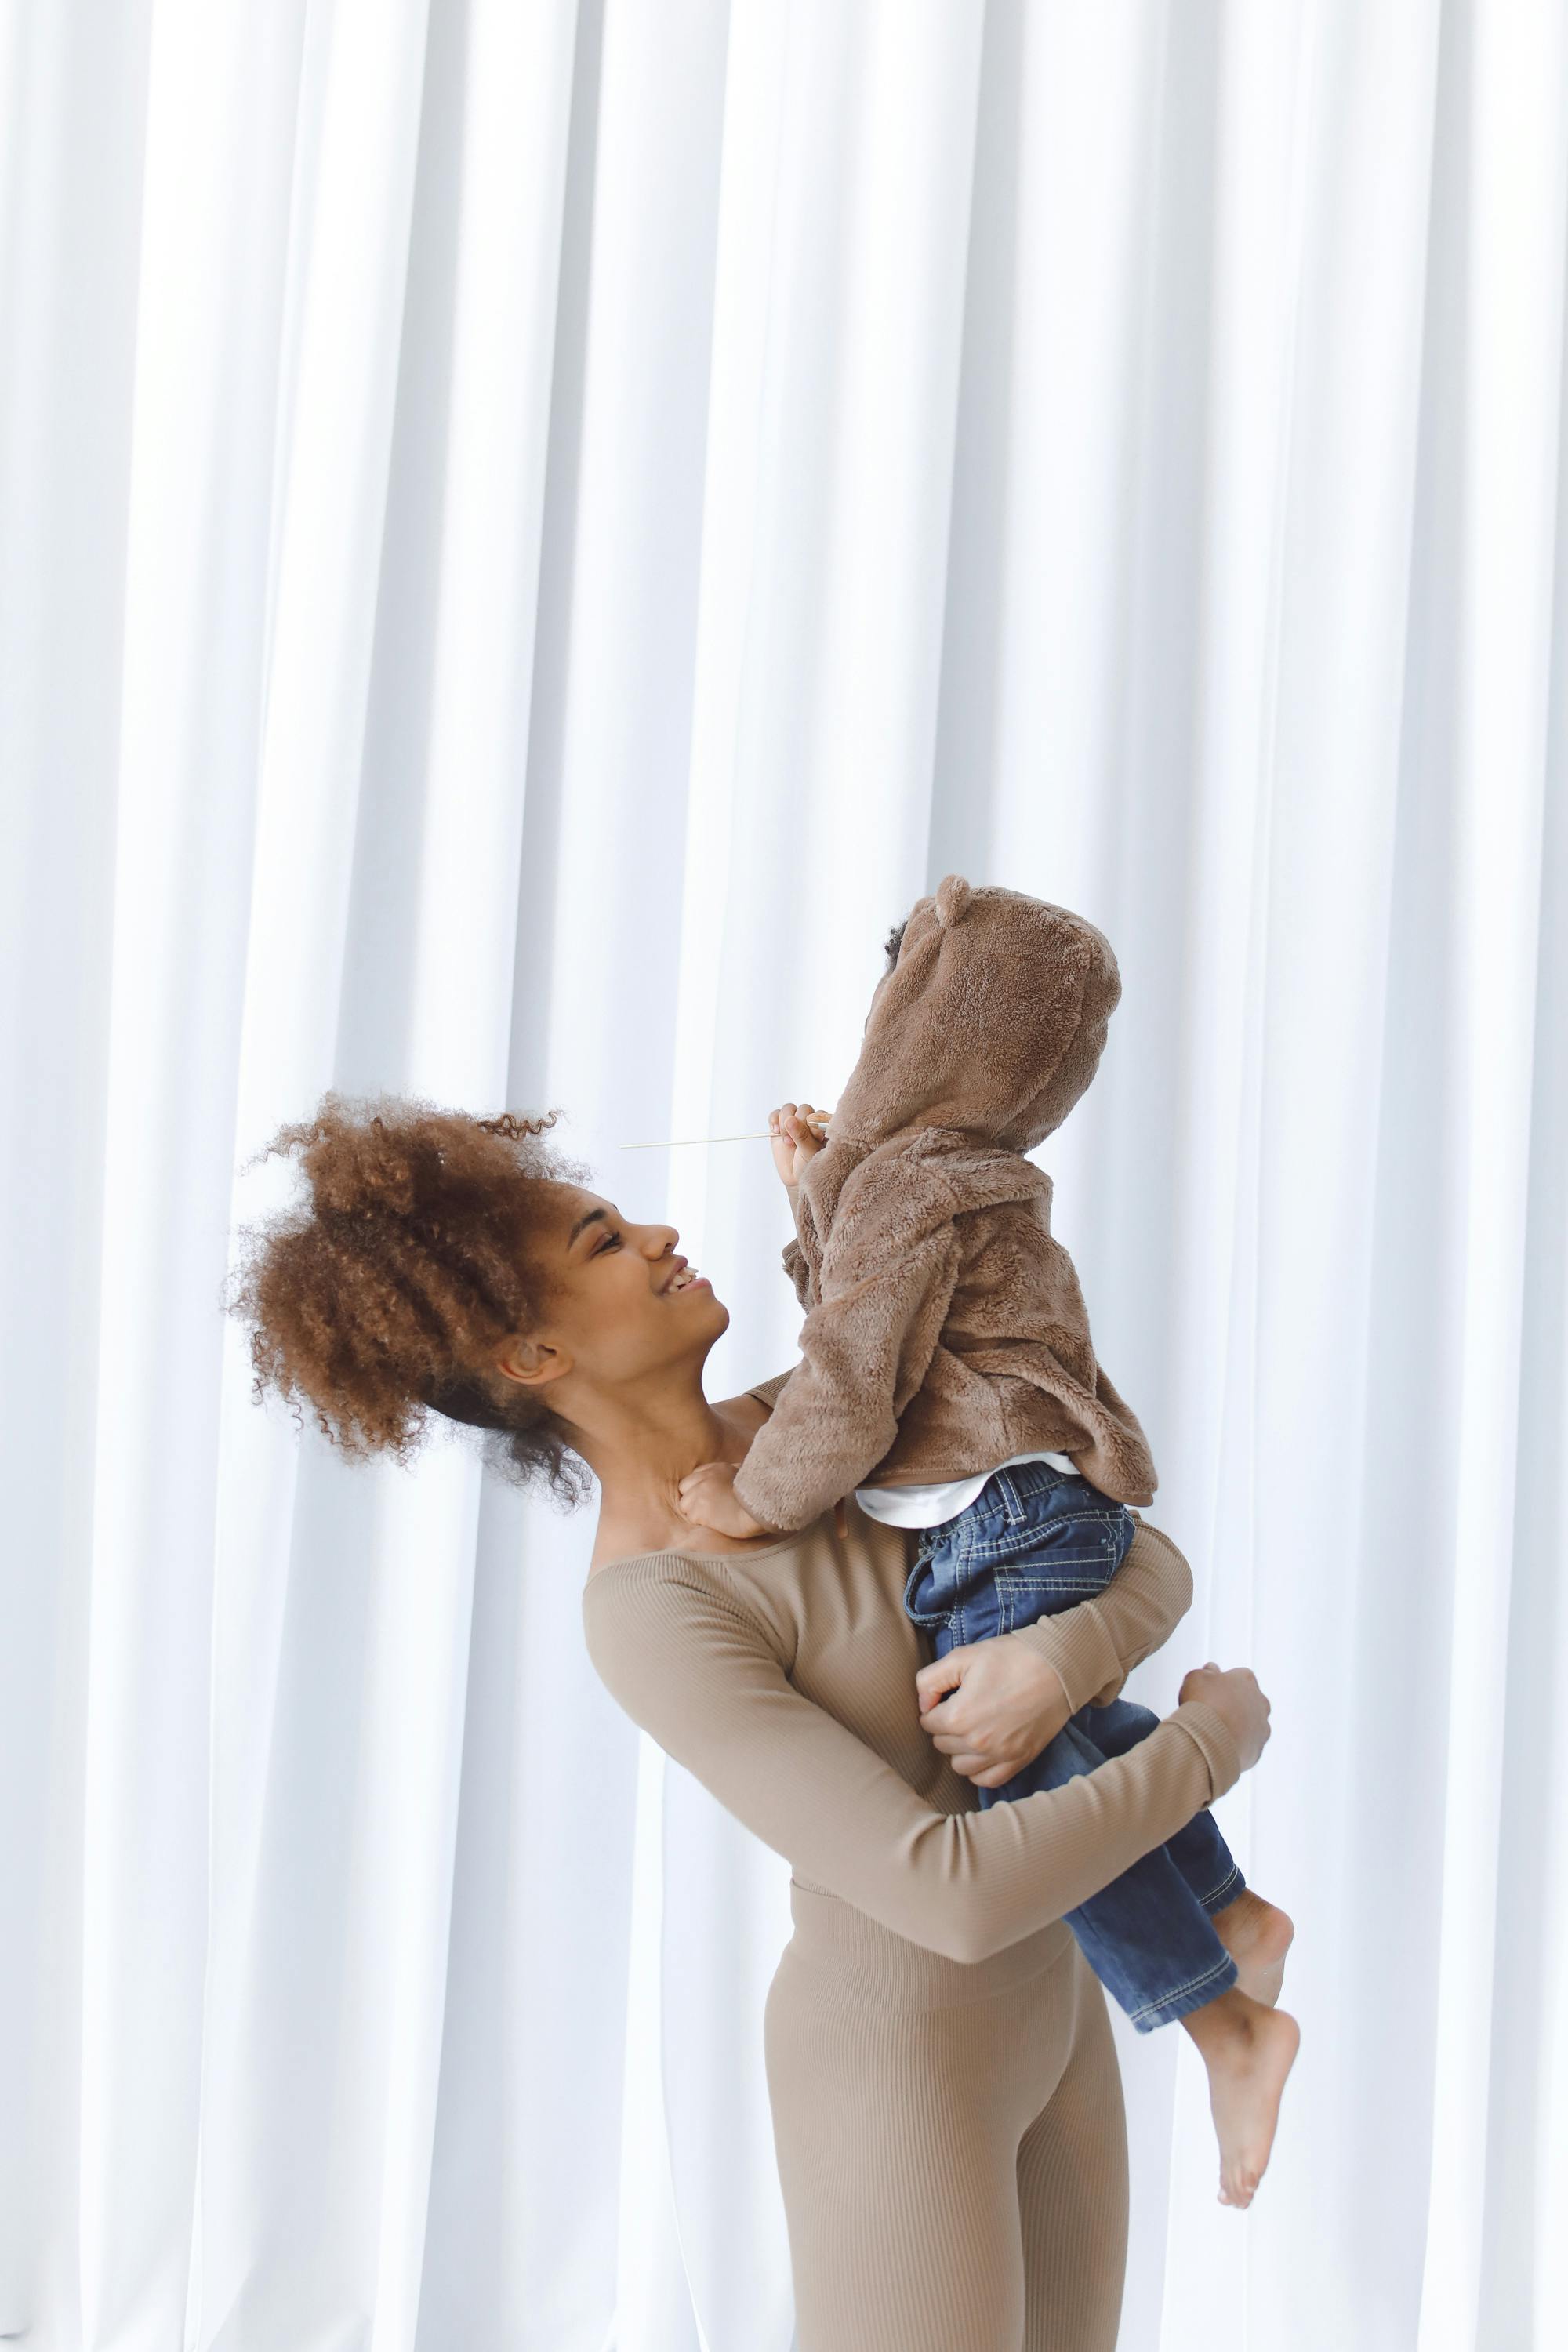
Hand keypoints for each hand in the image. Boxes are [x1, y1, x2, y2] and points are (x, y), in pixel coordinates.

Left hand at [676, 1460, 774, 1539]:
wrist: (760, 1507)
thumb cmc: (757, 1494)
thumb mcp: (743, 1473)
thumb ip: (732, 1471)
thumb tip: (735, 1469)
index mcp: (715, 1469)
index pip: (694, 1477)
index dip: (699, 1489)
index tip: (710, 1498)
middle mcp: (703, 1478)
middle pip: (684, 1489)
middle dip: (693, 1499)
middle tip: (710, 1509)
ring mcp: (699, 1493)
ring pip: (685, 1505)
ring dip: (696, 1513)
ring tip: (715, 1517)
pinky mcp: (698, 1510)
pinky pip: (691, 1518)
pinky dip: (701, 1523)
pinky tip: (716, 1522)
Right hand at [767, 1101, 830, 1188]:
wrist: (796, 1178)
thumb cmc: (809, 1166)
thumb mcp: (809, 1152)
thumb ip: (802, 1136)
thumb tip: (790, 1119)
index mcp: (823, 1126)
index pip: (819, 1114)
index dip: (813, 1123)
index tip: (812, 1137)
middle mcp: (810, 1121)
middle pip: (803, 1109)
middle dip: (798, 1124)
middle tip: (794, 1142)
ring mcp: (795, 1123)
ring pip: (789, 1109)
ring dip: (785, 1122)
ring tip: (787, 1141)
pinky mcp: (781, 1126)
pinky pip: (776, 1114)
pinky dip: (774, 1120)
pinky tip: (775, 1131)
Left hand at [914, 1634, 1073, 1788]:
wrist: (1058, 1667)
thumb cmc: (1011, 1657)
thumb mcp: (964, 1656)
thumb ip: (931, 1679)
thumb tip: (923, 1704)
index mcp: (959, 1716)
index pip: (927, 1723)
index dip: (934, 1707)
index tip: (948, 1695)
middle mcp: (977, 1743)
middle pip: (941, 1744)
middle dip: (945, 1726)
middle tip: (961, 1707)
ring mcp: (1000, 1755)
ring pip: (959, 1766)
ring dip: (959, 1749)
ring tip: (971, 1728)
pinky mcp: (1019, 1761)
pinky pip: (987, 1780)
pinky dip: (979, 1769)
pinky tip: (983, 1751)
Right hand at [1177, 1662, 1271, 1771]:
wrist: (1210, 1739)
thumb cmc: (1203, 1703)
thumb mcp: (1196, 1677)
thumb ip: (1206, 1672)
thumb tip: (1211, 1669)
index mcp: (1246, 1679)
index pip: (1238, 1676)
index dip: (1222, 1684)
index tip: (1209, 1691)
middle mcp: (1260, 1701)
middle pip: (1247, 1700)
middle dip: (1234, 1705)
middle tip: (1213, 1711)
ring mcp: (1262, 1726)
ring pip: (1250, 1724)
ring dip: (1237, 1726)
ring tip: (1215, 1731)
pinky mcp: (1257, 1749)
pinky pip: (1247, 1745)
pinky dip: (1236, 1745)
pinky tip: (1219, 1746)